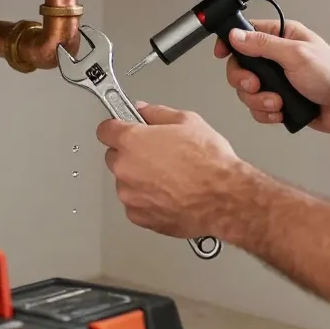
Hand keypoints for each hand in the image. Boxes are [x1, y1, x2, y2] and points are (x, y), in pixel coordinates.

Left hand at [97, 103, 241, 239]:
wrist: (224, 198)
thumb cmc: (209, 163)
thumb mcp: (188, 121)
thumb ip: (157, 113)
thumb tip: (144, 111)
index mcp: (132, 141)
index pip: (105, 129)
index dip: (116, 127)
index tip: (123, 128)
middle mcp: (125, 168)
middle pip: (114, 157)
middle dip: (131, 154)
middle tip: (157, 153)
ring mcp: (130, 195)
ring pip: (126, 182)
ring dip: (139, 179)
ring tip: (170, 176)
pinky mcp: (139, 217)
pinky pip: (135, 204)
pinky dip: (147, 200)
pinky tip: (170, 193)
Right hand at [216, 20, 329, 134]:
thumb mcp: (296, 55)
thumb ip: (263, 45)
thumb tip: (236, 35)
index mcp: (282, 37)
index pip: (246, 33)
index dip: (230, 42)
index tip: (221, 53)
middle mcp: (277, 57)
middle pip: (240, 66)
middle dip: (245, 80)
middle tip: (256, 85)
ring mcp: (277, 80)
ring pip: (247, 90)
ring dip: (259, 100)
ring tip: (278, 102)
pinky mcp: (278, 100)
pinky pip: (257, 108)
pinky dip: (266, 113)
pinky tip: (281, 111)